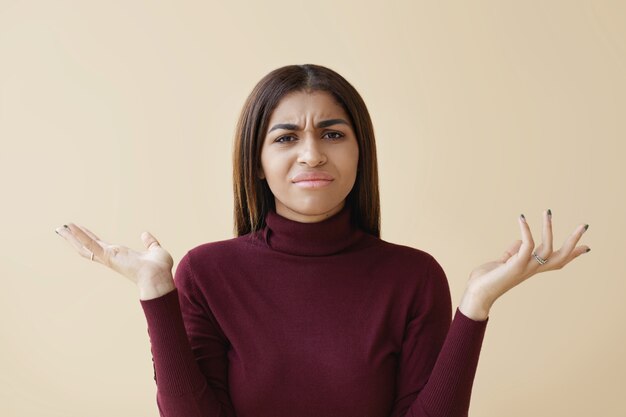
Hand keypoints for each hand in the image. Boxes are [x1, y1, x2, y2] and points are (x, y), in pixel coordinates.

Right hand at [55, 223, 175, 298]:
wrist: (159, 277)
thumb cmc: (159, 268)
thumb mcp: (154, 250)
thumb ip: (149, 242)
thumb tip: (144, 234)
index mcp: (120, 255)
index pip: (100, 245)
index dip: (89, 236)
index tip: (79, 228)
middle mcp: (111, 257)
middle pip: (87, 246)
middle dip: (74, 238)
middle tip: (62, 229)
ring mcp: (108, 258)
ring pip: (85, 246)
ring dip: (72, 237)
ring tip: (60, 228)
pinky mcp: (108, 257)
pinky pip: (91, 245)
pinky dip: (80, 236)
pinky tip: (71, 228)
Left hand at [459, 210, 589, 319]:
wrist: (477, 293)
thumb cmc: (486, 279)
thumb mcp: (502, 262)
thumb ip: (512, 252)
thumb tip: (520, 241)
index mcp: (531, 268)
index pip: (557, 261)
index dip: (572, 254)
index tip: (587, 247)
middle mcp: (532, 269)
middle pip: (561, 257)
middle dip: (574, 241)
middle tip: (584, 226)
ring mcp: (525, 268)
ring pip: (548, 248)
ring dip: (548, 229)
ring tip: (547, 212)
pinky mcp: (515, 266)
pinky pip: (527, 245)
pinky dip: (526, 231)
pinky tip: (522, 219)